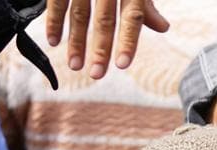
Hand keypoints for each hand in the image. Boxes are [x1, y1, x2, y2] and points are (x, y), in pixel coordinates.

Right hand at [44, 0, 168, 77]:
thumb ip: (145, 4)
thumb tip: (163, 28)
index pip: (133, 16)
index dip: (128, 41)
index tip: (122, 65)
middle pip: (105, 19)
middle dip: (100, 49)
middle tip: (96, 75)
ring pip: (79, 13)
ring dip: (76, 41)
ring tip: (75, 65)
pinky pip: (57, 0)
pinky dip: (54, 21)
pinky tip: (53, 42)